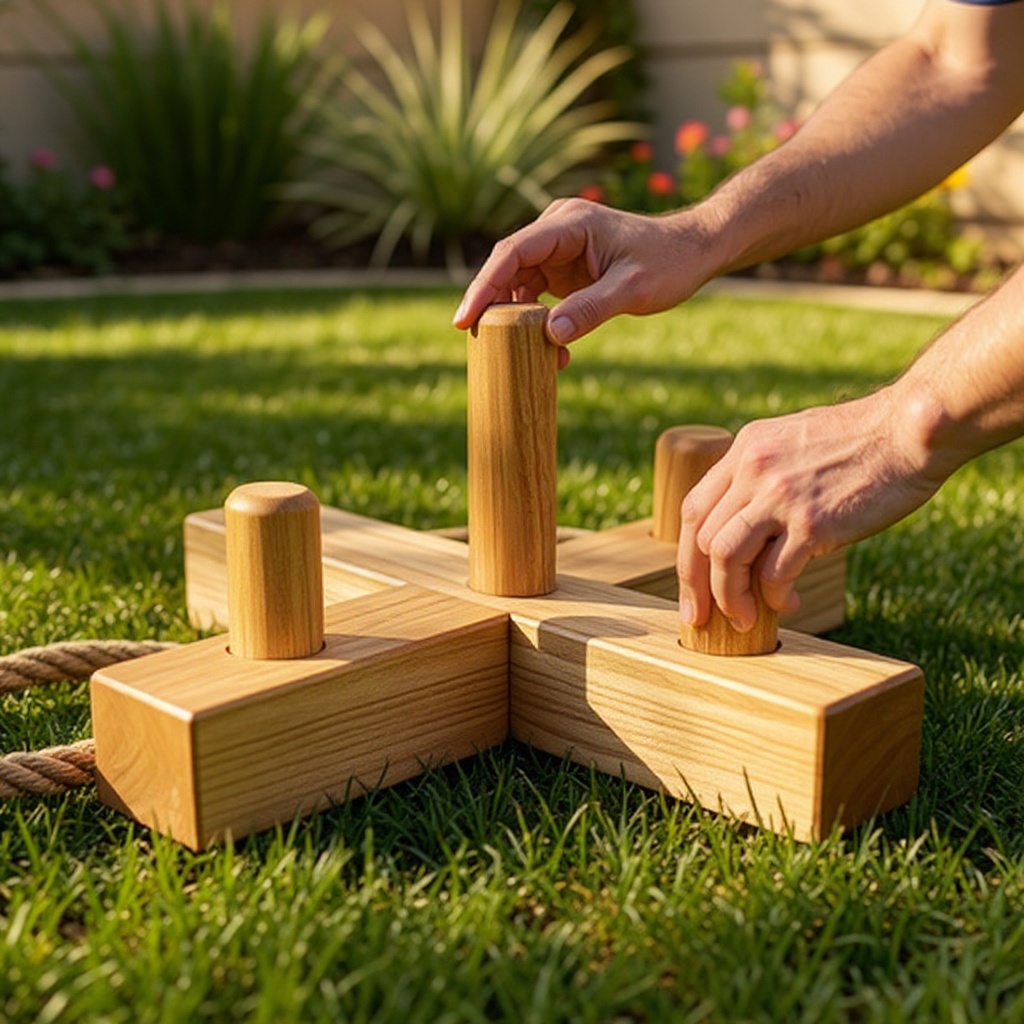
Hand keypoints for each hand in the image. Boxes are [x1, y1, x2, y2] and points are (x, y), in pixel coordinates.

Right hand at [453, 199, 708, 366]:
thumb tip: (550, 335)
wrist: (693, 252)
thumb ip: (592, 309)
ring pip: (518, 285)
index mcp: (568, 224)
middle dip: (494, 308)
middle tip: (482, 346)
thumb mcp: (633, 289)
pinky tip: (551, 352)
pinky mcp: (563, 268)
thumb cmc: (668, 262)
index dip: (484, 286)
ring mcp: (557, 249)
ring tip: (530, 358)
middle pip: (507, 269)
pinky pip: (536, 296)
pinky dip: (537, 324)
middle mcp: (555, 230)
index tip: (464, 319)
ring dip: (518, 322)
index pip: (511, 253)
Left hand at [676, 389, 943, 630]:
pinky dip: (774, 596)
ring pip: (726, 557)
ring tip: (744, 619)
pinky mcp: (812, 523)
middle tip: (707, 618)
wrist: (910, 432)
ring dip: (729, 597)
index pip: (692, 510)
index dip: (687, 555)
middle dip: (699, 587)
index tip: (692, 589)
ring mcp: (780, 496)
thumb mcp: (793, 441)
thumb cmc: (861, 442)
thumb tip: (743, 524)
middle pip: (701, 539)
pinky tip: (789, 600)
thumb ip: (762, 473)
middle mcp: (753, 470)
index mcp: (745, 450)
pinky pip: (773, 573)